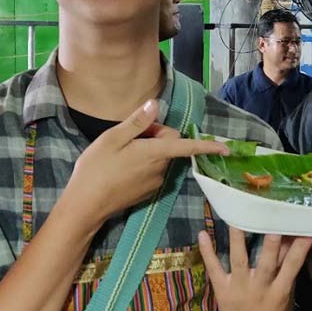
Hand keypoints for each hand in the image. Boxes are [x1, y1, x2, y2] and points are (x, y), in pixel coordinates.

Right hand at [59, 100, 228, 230]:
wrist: (85, 205)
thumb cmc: (96, 168)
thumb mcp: (112, 138)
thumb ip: (137, 121)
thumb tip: (157, 105)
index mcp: (154, 153)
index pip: (187, 146)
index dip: (207, 146)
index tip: (226, 148)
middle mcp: (160, 169)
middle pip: (170, 146)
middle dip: (157, 136)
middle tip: (130, 135)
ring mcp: (154, 183)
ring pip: (161, 159)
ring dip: (150, 151)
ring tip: (122, 153)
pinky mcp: (146, 193)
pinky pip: (153, 171)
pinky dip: (144, 164)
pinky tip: (122, 167)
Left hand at [200, 227, 311, 310]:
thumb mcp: (285, 298)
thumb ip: (286, 272)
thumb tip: (292, 242)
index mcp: (279, 292)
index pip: (292, 267)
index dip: (300, 249)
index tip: (307, 230)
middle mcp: (259, 289)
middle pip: (266, 263)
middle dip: (271, 245)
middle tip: (274, 226)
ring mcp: (239, 289)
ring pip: (239, 260)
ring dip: (238, 239)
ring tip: (235, 217)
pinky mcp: (222, 290)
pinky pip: (213, 269)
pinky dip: (207, 252)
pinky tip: (202, 233)